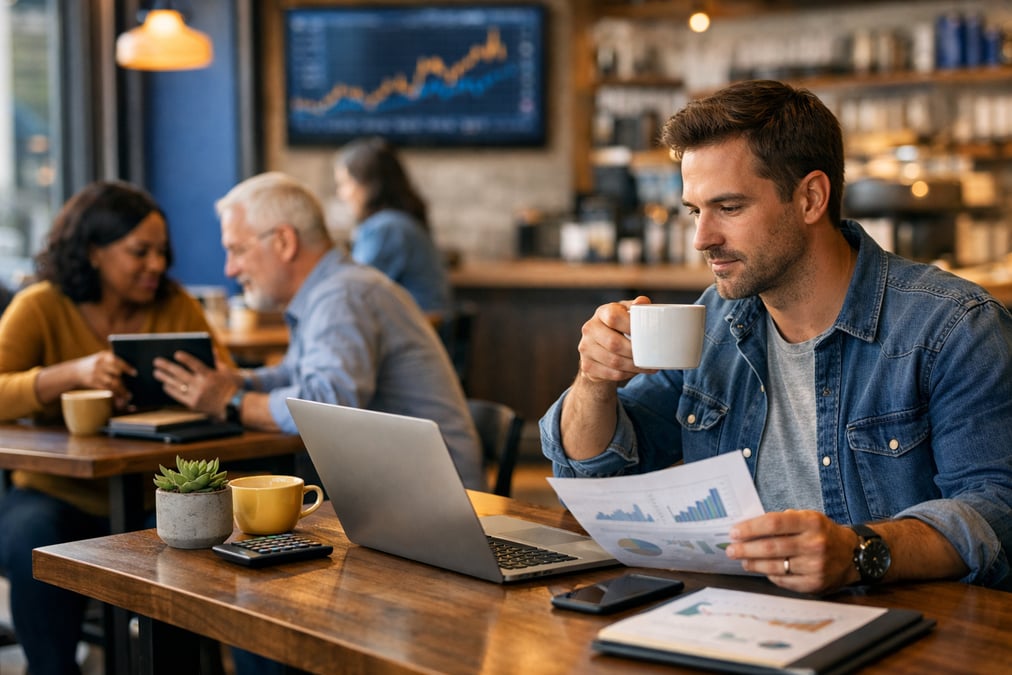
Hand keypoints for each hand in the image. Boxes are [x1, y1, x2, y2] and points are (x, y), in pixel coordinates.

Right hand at [71, 350, 134, 406]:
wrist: (74, 371)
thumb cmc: (95, 364)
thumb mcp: (102, 358)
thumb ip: (114, 362)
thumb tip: (134, 372)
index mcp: (104, 355)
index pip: (117, 361)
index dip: (126, 367)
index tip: (135, 373)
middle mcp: (99, 364)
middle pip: (116, 373)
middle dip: (125, 381)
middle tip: (136, 386)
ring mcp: (95, 374)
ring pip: (112, 383)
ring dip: (122, 390)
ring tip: (129, 396)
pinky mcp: (93, 383)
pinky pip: (106, 389)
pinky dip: (114, 394)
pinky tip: (120, 398)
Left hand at [153, 351, 237, 418]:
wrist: (233, 406)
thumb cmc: (230, 387)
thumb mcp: (226, 372)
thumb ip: (216, 361)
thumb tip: (210, 349)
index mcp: (210, 376)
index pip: (195, 365)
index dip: (185, 359)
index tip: (176, 354)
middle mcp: (201, 386)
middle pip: (181, 374)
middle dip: (167, 367)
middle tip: (157, 361)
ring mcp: (196, 396)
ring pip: (176, 385)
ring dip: (165, 378)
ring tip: (157, 373)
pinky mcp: (193, 404)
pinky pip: (178, 396)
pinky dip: (171, 390)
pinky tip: (165, 385)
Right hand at [576, 295, 655, 386]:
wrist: (598, 347)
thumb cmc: (619, 326)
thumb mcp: (627, 313)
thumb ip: (637, 307)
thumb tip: (642, 303)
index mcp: (601, 312)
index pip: (613, 317)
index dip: (630, 326)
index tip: (646, 334)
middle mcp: (589, 329)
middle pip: (614, 343)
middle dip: (635, 352)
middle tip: (652, 356)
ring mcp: (585, 348)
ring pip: (614, 361)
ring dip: (634, 366)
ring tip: (649, 366)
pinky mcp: (587, 366)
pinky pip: (611, 373)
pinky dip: (627, 374)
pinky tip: (635, 371)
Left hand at [725, 510, 858, 593]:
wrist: (853, 555)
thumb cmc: (822, 533)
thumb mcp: (808, 518)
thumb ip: (783, 520)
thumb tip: (749, 527)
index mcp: (811, 522)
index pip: (773, 523)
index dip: (750, 528)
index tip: (734, 532)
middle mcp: (815, 544)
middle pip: (771, 547)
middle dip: (746, 549)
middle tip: (731, 549)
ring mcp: (816, 566)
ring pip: (775, 566)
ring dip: (753, 564)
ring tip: (742, 560)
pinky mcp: (815, 584)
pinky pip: (784, 581)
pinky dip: (770, 575)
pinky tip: (762, 570)